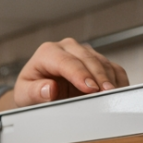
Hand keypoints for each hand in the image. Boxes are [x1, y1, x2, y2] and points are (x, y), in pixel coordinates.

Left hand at [0, 38, 129, 112]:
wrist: (38, 89)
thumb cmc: (31, 89)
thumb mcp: (24, 94)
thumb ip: (35, 92)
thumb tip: (49, 89)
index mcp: (48, 52)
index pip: (67, 62)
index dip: (80, 75)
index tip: (90, 88)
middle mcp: (67, 48)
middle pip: (88, 59)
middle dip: (99, 77)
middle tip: (106, 94)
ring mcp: (84, 53)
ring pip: (102, 62)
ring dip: (110, 79)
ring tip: (113, 94)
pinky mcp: (96, 61)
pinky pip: (112, 67)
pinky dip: (118, 79)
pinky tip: (118, 91)